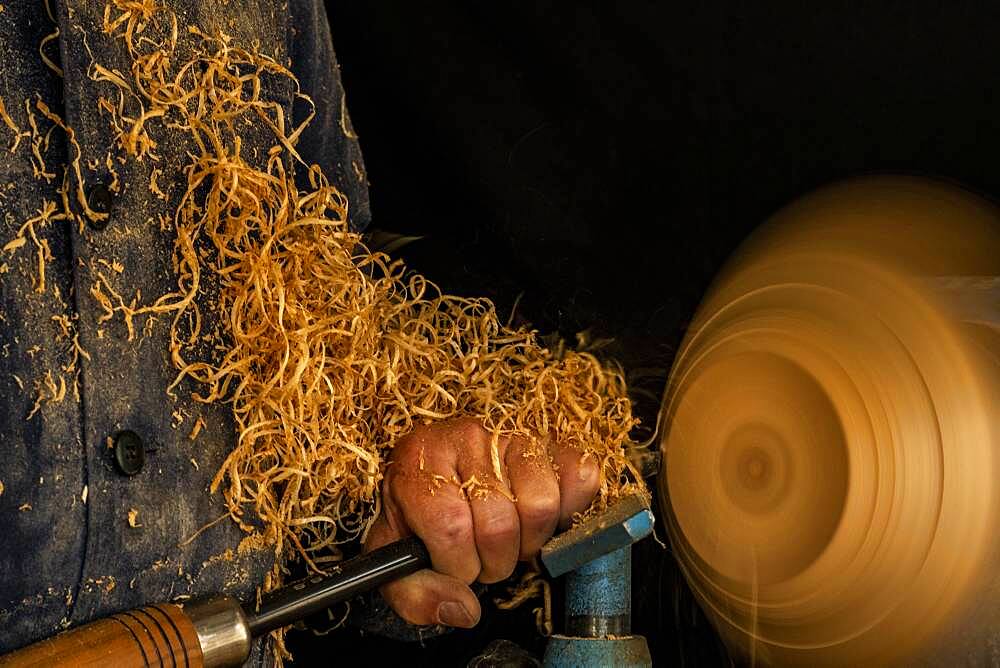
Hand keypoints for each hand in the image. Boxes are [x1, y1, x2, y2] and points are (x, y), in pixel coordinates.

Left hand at [362, 417, 599, 627]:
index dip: (460, 565)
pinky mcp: (548, 442)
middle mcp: (465, 438)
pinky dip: (568, 511)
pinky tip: (538, 520)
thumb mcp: (397, 557)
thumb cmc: (417, 517)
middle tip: (484, 557)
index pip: (451, 527)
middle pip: (499, 524)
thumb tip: (464, 610)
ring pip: (541, 506)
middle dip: (495, 561)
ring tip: (510, 539)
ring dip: (530, 542)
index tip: (456, 567)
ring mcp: (510, 437)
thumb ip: (416, 594)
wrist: (437, 477)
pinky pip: (579, 478)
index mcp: (418, 464)